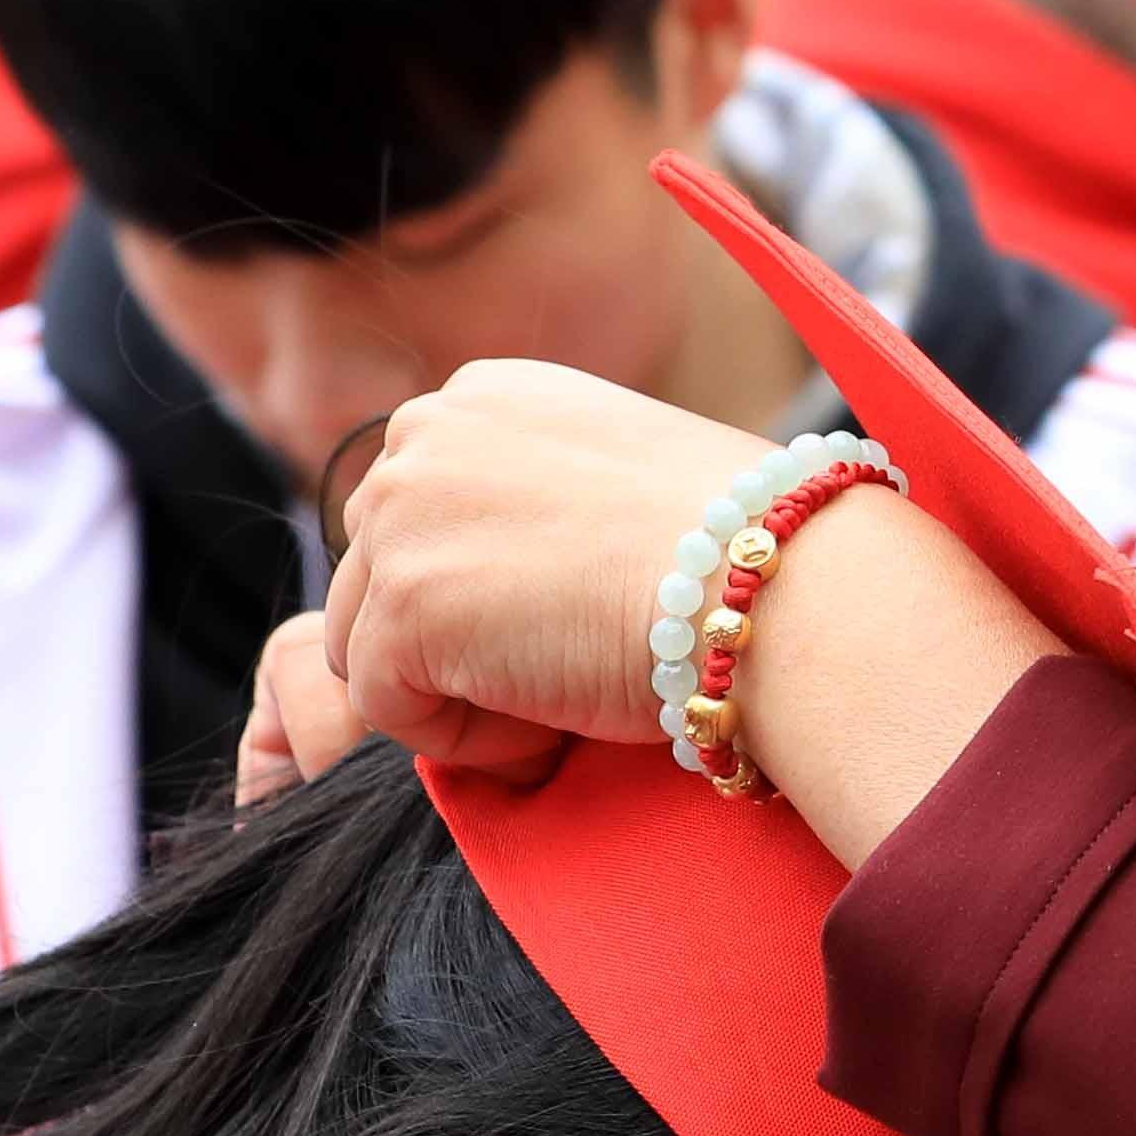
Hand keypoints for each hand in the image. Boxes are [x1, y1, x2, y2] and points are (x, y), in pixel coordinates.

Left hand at [257, 363, 773, 791]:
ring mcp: (400, 517)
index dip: (485, 585)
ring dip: (455, 689)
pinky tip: (553, 727)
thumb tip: (499, 573)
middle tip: (561, 666)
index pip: (423, 512)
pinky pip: (391, 710)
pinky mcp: (397, 606)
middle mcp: (421, 433)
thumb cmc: (731, 547)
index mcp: (480, 394)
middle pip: (377, 573)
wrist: (767, 581)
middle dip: (453, 638)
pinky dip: (468, 741)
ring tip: (558, 700)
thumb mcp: (619, 472)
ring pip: (368, 644)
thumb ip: (538, 495)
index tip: (570, 614)